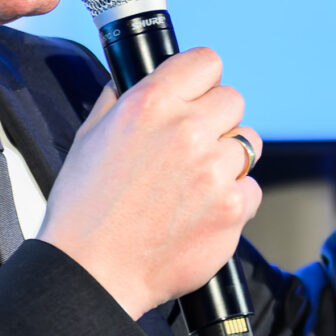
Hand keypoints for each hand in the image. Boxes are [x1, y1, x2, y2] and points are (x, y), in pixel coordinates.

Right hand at [36, 48, 262, 317]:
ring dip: (229, 160)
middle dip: (217, 120)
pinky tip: (201, 213)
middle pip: (234, 100)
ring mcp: (215, 170)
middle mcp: (188, 130)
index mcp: (151, 104)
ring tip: (195, 184)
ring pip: (248, 144)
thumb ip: (120, 99)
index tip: (198, 95)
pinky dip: (234, 200)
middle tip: (192, 148)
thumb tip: (139, 76)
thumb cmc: (84, 212)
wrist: (93, 273)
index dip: (202, 80)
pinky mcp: (234, 207)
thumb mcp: (89, 137)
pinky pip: (251, 188)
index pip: (206, 61)